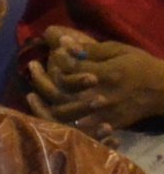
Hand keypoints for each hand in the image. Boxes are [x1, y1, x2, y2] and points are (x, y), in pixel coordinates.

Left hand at [30, 33, 163, 138]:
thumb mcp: (119, 51)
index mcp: (106, 75)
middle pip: (61, 94)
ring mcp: (102, 114)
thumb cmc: (141, 66)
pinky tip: (49, 111)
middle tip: (32, 67)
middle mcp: (100, 96)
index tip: (52, 52)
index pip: (71, 70)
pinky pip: (77, 130)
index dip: (58, 60)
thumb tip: (63, 43)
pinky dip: (60, 123)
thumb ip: (91, 49)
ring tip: (31, 94)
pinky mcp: (105, 125)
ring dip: (44, 105)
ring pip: (64, 115)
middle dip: (41, 80)